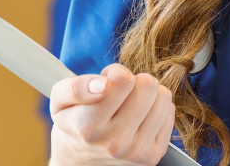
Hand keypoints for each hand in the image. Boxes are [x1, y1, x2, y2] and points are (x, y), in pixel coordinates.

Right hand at [49, 64, 174, 165]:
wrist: (82, 160)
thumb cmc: (73, 122)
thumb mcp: (59, 100)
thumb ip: (75, 87)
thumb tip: (103, 84)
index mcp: (88, 126)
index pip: (123, 80)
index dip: (115, 72)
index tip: (106, 82)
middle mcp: (114, 142)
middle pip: (147, 85)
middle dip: (134, 81)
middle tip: (120, 93)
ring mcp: (136, 151)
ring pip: (163, 97)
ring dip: (147, 94)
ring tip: (130, 103)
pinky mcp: (153, 156)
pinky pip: (170, 113)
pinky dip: (156, 109)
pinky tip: (140, 117)